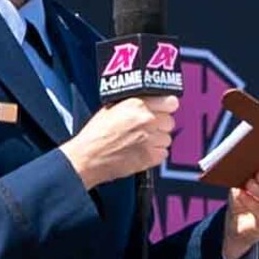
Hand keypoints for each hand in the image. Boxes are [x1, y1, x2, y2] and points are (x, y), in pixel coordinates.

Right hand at [59, 97, 177, 189]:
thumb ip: (135, 103)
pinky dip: (155, 154)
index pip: (170, 102)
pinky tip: (141, 152)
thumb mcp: (112, 108)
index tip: (163, 110)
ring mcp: (150, 139)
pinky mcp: (150, 157)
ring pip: (167, 138)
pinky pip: (164, 153)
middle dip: (160, 125)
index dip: (166, 107)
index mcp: (137, 104)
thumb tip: (150, 100)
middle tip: (146, 129)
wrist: (87, 158)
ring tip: (140, 142)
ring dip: (157, 140)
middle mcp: (147, 120)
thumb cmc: (95, 134)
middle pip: (170, 121)